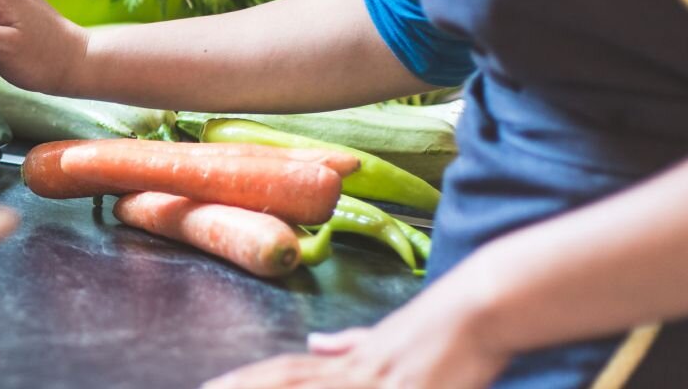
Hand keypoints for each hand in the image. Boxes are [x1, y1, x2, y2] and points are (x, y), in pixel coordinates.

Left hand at [202, 284, 509, 388]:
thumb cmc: (443, 328)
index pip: (283, 371)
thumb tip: (316, 342)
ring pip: (313, 386)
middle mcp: (355, 370)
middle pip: (287, 379)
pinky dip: (342, 388)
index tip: (210, 385)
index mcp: (348, 358)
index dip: (245, 379)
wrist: (482, 306)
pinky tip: (330, 380)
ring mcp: (380, 382)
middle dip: (246, 386)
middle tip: (206, 388)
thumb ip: (352, 345)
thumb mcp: (389, 336)